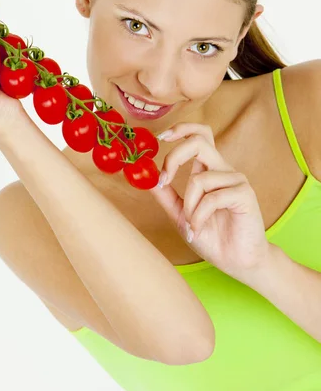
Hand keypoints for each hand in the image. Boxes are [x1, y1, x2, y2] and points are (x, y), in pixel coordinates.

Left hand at [149, 122, 270, 282]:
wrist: (237, 261)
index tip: (160, 138)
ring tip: (192, 224)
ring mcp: (236, 181)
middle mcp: (223, 170)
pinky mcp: (245, 195)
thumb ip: (166, 196)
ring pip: (200, 178)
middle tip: (164, 180)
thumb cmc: (213, 237)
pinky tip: (199, 228)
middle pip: (199, 142)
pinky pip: (213, 197)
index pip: (200, 135)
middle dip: (174, 157)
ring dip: (189, 205)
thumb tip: (147, 179)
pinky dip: (200, 215)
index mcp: (209, 171)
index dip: (181, 129)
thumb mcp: (181, 215)